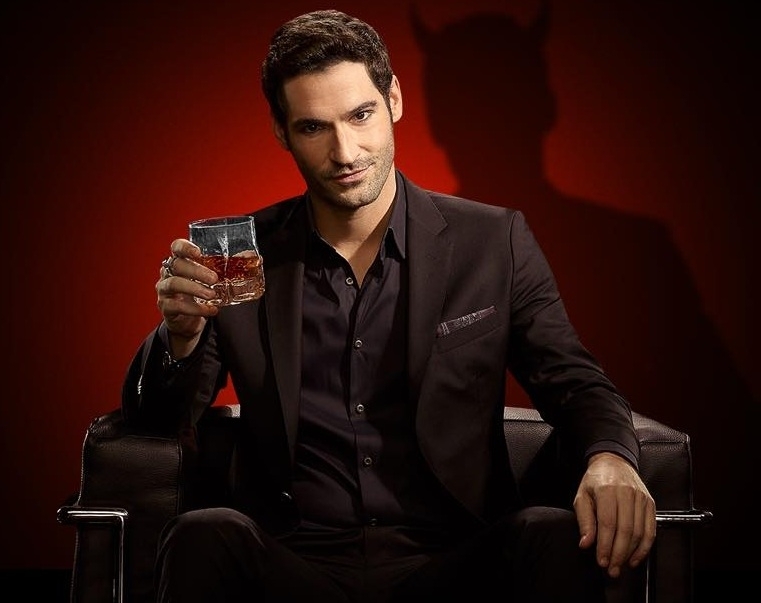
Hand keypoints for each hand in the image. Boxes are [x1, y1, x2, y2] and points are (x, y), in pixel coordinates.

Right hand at [156, 238, 219, 356]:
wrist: (188, 321)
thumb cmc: (201, 294)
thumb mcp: (213, 280)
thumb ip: (229, 270)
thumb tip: (259, 260)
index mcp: (180, 261)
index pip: (176, 247)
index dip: (185, 247)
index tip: (199, 252)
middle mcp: (168, 273)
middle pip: (177, 265)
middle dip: (196, 270)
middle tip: (214, 278)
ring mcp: (165, 290)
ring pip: (174, 283)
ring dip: (194, 288)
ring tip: (212, 294)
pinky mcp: (166, 307)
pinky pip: (178, 306)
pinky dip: (196, 308)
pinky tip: (212, 310)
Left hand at [574, 452, 655, 577]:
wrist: (614, 462)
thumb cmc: (596, 480)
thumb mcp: (582, 496)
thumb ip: (584, 520)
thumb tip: (586, 543)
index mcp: (606, 490)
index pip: (608, 523)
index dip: (605, 545)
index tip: (601, 560)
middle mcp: (626, 493)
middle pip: (625, 531)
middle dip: (618, 554)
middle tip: (612, 569)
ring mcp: (641, 498)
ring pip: (640, 532)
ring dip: (631, 553)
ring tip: (621, 566)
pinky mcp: (650, 503)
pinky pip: (650, 530)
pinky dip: (644, 547)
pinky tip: (635, 557)